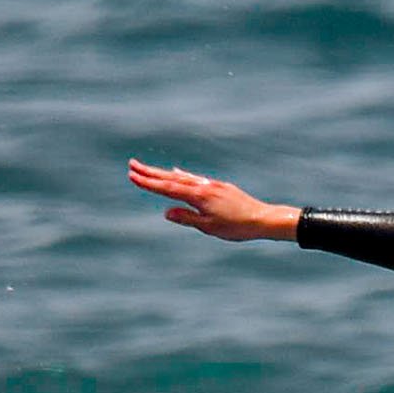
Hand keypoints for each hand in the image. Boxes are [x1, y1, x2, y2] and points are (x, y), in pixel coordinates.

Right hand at [126, 159, 298, 241]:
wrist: (262, 218)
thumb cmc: (236, 227)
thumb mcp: (209, 227)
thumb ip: (187, 218)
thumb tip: (166, 212)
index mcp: (198, 196)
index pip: (167, 188)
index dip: (148, 182)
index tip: (132, 176)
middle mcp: (203, 186)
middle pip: (171, 177)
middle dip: (150, 172)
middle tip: (131, 165)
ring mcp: (211, 184)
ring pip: (182, 176)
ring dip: (163, 173)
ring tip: (148, 169)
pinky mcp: (218, 187)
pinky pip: (194, 178)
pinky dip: (182, 175)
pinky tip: (177, 172)